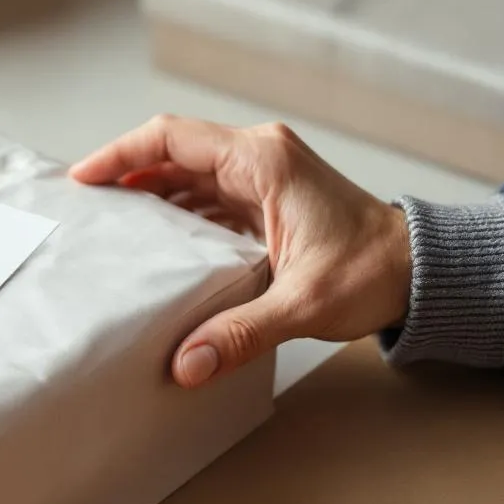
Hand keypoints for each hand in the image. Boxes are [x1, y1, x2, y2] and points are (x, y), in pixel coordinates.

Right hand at [70, 115, 411, 387]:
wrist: (419, 272)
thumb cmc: (374, 271)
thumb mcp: (302, 303)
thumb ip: (239, 332)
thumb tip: (187, 365)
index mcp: (262, 161)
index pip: (172, 138)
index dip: (120, 154)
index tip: (84, 179)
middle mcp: (258, 158)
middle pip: (171, 152)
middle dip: (123, 175)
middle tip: (84, 207)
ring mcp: (260, 177)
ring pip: (185, 173)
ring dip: (146, 195)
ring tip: (108, 225)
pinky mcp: (262, 200)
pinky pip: (203, 195)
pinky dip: (172, 212)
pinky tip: (152, 243)